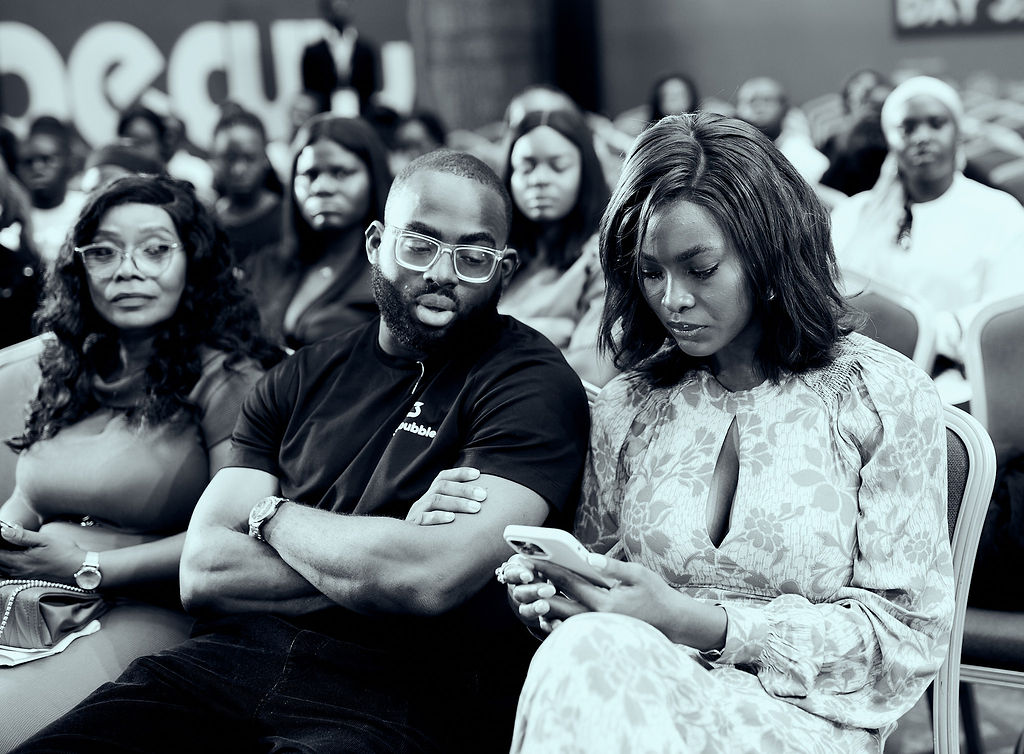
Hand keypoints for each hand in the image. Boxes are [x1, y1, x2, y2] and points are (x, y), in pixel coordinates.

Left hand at [0, 523, 85, 583]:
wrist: (79, 568)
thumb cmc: (65, 552)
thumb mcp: (46, 540)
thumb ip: (23, 536)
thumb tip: (4, 531)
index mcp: (20, 561)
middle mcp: (18, 571)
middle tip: (0, 542)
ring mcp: (23, 576)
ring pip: (2, 570)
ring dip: (0, 561)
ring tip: (4, 550)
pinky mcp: (28, 578)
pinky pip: (8, 574)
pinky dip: (4, 567)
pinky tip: (9, 560)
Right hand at [405, 467, 486, 525]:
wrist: (407, 549)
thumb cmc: (434, 532)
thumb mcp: (444, 516)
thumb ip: (459, 507)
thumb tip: (485, 500)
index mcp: (431, 495)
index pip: (443, 477)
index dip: (460, 473)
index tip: (478, 474)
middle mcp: (423, 500)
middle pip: (442, 486)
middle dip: (465, 489)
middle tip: (483, 495)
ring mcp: (417, 512)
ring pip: (435, 500)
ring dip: (457, 502)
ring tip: (475, 508)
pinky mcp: (413, 526)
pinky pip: (423, 518)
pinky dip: (438, 517)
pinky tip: (452, 518)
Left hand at [499, 553, 723, 646]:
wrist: (673, 624)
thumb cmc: (657, 595)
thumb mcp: (639, 574)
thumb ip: (613, 567)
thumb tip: (589, 557)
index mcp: (606, 602)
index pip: (570, 583)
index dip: (549, 570)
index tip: (531, 560)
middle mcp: (598, 619)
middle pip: (558, 605)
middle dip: (536, 592)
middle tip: (517, 582)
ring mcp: (598, 630)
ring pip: (562, 622)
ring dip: (542, 610)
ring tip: (523, 601)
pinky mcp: (600, 635)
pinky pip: (573, 632)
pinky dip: (556, 625)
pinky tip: (543, 617)